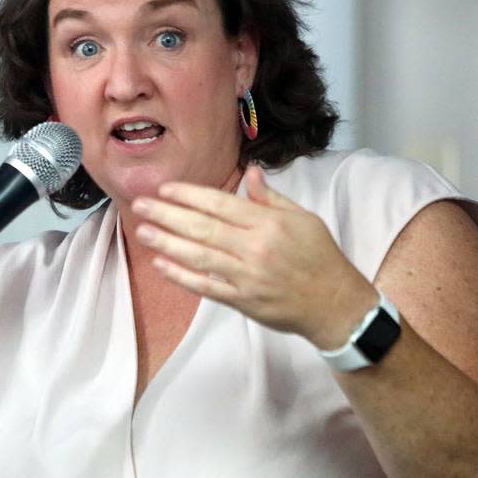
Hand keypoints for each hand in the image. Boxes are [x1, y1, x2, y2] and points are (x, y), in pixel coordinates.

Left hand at [131, 166, 375, 347]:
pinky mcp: (242, 300)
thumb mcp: (304, 219)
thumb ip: (272, 198)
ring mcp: (247, 276)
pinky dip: (181, 275)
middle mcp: (255, 248)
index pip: (221, 204)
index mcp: (270, 223)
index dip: (190, 195)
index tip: (166, 189)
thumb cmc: (320, 258)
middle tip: (141, 205)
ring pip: (199, 256)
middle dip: (168, 215)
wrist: (336, 305)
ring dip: (167, 243)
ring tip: (143, 231)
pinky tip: (161, 264)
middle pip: (203, 227)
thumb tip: (250, 172)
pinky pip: (206, 286)